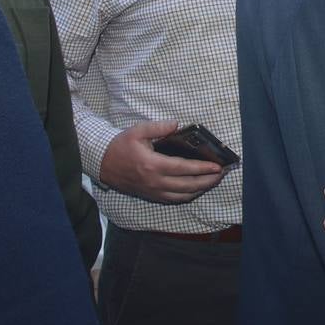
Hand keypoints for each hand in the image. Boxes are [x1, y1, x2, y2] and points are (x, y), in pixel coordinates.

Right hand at [99, 120, 224, 202]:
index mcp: (152, 165)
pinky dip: (188, 196)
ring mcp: (153, 191)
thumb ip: (158, 127)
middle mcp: (154, 181)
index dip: (202, 168)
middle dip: (208, 180)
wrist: (102, 163)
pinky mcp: (150, 195)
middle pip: (187, 185)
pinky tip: (197, 190)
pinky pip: (173, 200)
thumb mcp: (138, 131)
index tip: (217, 167)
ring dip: (201, 190)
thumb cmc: (121, 146)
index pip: (183, 168)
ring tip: (214, 182)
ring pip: (182, 195)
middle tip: (222, 174)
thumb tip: (177, 124)